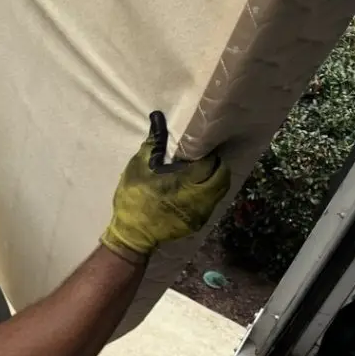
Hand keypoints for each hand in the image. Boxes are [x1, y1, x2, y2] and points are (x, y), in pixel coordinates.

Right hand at [101, 111, 230, 262]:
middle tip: (204, 157)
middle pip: (222, 176)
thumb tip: (158, 119)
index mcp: (184, 182)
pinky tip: (194, 188)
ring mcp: (200, 213)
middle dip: (216, 164)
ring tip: (200, 171)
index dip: (206, 151)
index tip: (200, 144)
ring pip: (220, 190)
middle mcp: (198, 199)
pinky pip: (212, 202)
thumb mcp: (138, 168)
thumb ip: (152, 144)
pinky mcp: (198, 222)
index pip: (209, 161)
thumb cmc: (133, 199)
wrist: (132, 236)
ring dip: (214, 178)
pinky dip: (208, 191)